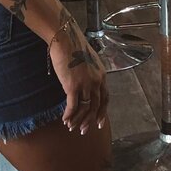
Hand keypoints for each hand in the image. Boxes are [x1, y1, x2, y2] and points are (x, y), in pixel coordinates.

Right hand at [48, 19, 108, 134]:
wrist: (65, 39)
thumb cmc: (73, 47)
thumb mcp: (87, 61)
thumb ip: (89, 73)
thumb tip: (83, 82)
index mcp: (102, 76)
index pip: (105, 98)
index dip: (102, 112)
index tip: (98, 123)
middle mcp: (97, 82)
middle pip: (96, 107)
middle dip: (89, 121)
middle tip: (84, 130)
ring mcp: (86, 85)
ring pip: (84, 109)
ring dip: (78, 120)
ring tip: (71, 127)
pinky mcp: (73, 86)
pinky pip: (73, 106)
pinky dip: (69, 115)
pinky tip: (64, 119)